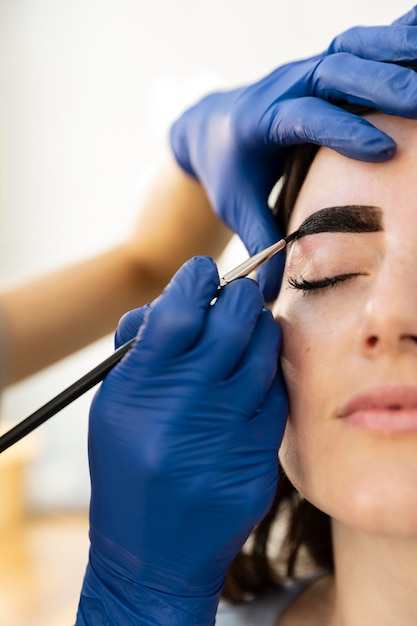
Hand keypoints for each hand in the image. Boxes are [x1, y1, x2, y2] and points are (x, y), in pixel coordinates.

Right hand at [76, 257, 286, 624]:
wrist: (152, 552)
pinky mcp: (258, 459)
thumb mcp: (114, 405)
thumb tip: (180, 299)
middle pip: (232, 320)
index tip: (202, 272)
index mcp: (139, 392)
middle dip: (237, 296)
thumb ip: (144, 348)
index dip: (195, 279)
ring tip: (246, 332)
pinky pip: (276, 396)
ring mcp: (227, 435)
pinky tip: (251, 382)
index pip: (178, 310)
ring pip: (263, 351)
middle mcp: (185, 409)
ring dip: (258, 329)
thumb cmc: (126, 470)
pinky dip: (266, 377)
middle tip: (234, 296)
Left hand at [170, 8, 416, 299]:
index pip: (303, 117)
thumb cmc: (227, 170)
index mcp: (258, 121)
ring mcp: (303, 72)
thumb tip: (269, 293)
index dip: (342, 130)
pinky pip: (359, 48)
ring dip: (392, 57)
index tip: (384, 151)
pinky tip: (416, 49)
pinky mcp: (320, 68)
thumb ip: (257, 241)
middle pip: (333, 72)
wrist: (211, 126)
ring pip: (350, 51)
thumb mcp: (236, 206)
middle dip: (382, 85)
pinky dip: (390, 44)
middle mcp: (282, 87)